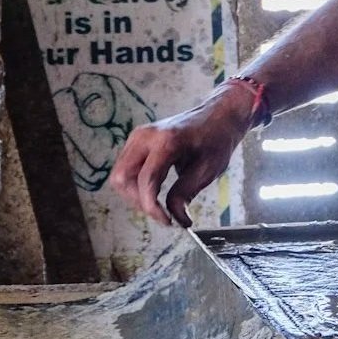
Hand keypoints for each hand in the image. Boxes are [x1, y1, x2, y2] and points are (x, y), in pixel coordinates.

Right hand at [108, 89, 254, 227]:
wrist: (218, 117)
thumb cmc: (216, 140)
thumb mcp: (207, 170)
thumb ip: (185, 194)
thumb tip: (175, 218)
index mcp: (166, 141)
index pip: (146, 180)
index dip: (152, 207)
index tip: (168, 221)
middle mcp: (145, 136)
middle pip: (122, 178)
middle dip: (138, 201)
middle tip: (161, 213)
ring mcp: (138, 136)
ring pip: (119, 175)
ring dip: (134, 195)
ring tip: (158, 204)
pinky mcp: (137, 141)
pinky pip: (125, 169)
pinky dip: (135, 185)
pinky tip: (154, 192)